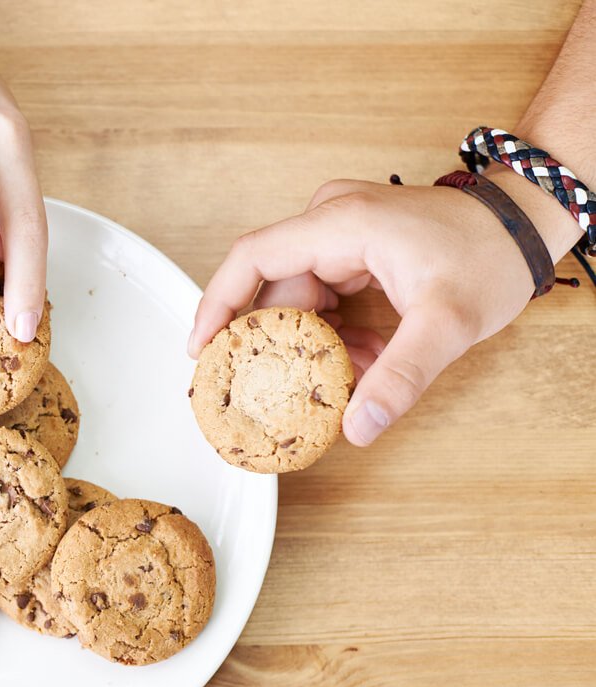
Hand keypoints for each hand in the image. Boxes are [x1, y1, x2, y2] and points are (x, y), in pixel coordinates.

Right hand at [188, 170, 578, 445]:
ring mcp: (340, 232)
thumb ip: (399, 377)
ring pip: (299, 296)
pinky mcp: (351, 247)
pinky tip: (362, 357)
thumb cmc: (491, 255)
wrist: (525, 225)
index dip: (217, 305)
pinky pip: (321, 295)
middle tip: (277, 388)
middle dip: (281, 343)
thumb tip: (356, 427)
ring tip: (345, 375)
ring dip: (315, 342)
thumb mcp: (447, 323)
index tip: (201, 350)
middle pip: (274, 287)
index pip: (252, 259)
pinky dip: (334, 332)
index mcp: (340, 223)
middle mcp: (331, 220)